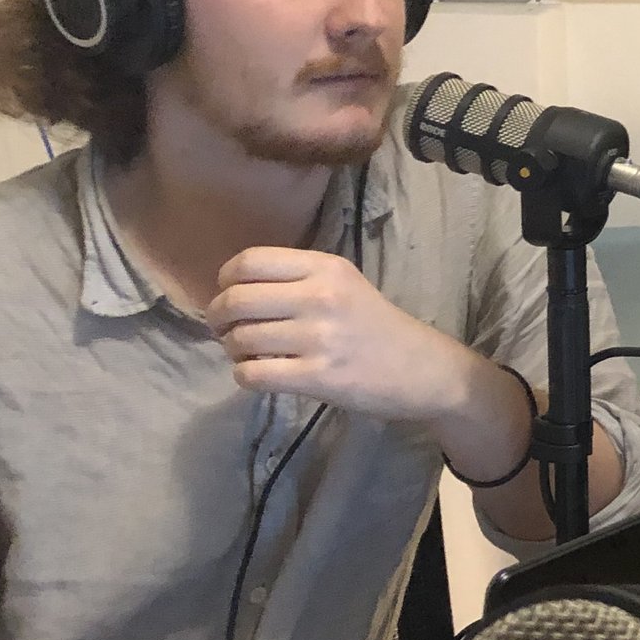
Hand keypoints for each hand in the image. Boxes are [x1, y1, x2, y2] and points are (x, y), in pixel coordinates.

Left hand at [207, 247, 475, 422]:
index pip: (248, 262)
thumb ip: (295, 278)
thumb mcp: (343, 284)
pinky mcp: (317, 377)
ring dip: (233, 350)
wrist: (421, 368)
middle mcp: (320, 297)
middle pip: (235, 300)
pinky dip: (245, 375)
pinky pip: (252, 374)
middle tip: (225, 329)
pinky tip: (261, 374)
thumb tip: (231, 289)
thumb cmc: (375, 325)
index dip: (225, 280)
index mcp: (325, 267)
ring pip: (239, 339)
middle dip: (218, 317)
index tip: (229, 295)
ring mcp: (318, 338)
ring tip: (249, 354)